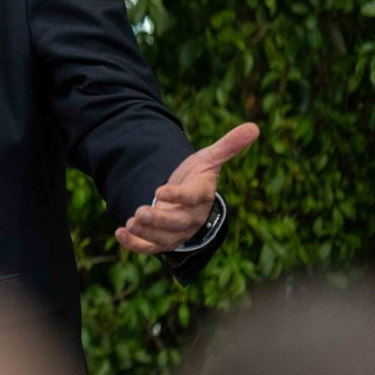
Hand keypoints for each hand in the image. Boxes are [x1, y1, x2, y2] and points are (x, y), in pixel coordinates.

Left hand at [115, 122, 258, 254]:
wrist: (186, 198)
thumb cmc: (197, 176)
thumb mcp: (208, 159)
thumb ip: (228, 146)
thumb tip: (254, 126)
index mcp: (202, 195)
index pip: (192, 197)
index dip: (178, 195)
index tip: (159, 191)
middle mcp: (191, 217)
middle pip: (177, 223)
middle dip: (159, 220)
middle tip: (141, 212)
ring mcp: (177, 232)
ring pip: (164, 238)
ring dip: (146, 233)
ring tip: (131, 222)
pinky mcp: (162, 241)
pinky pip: (150, 248)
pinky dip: (135, 244)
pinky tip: (120, 233)